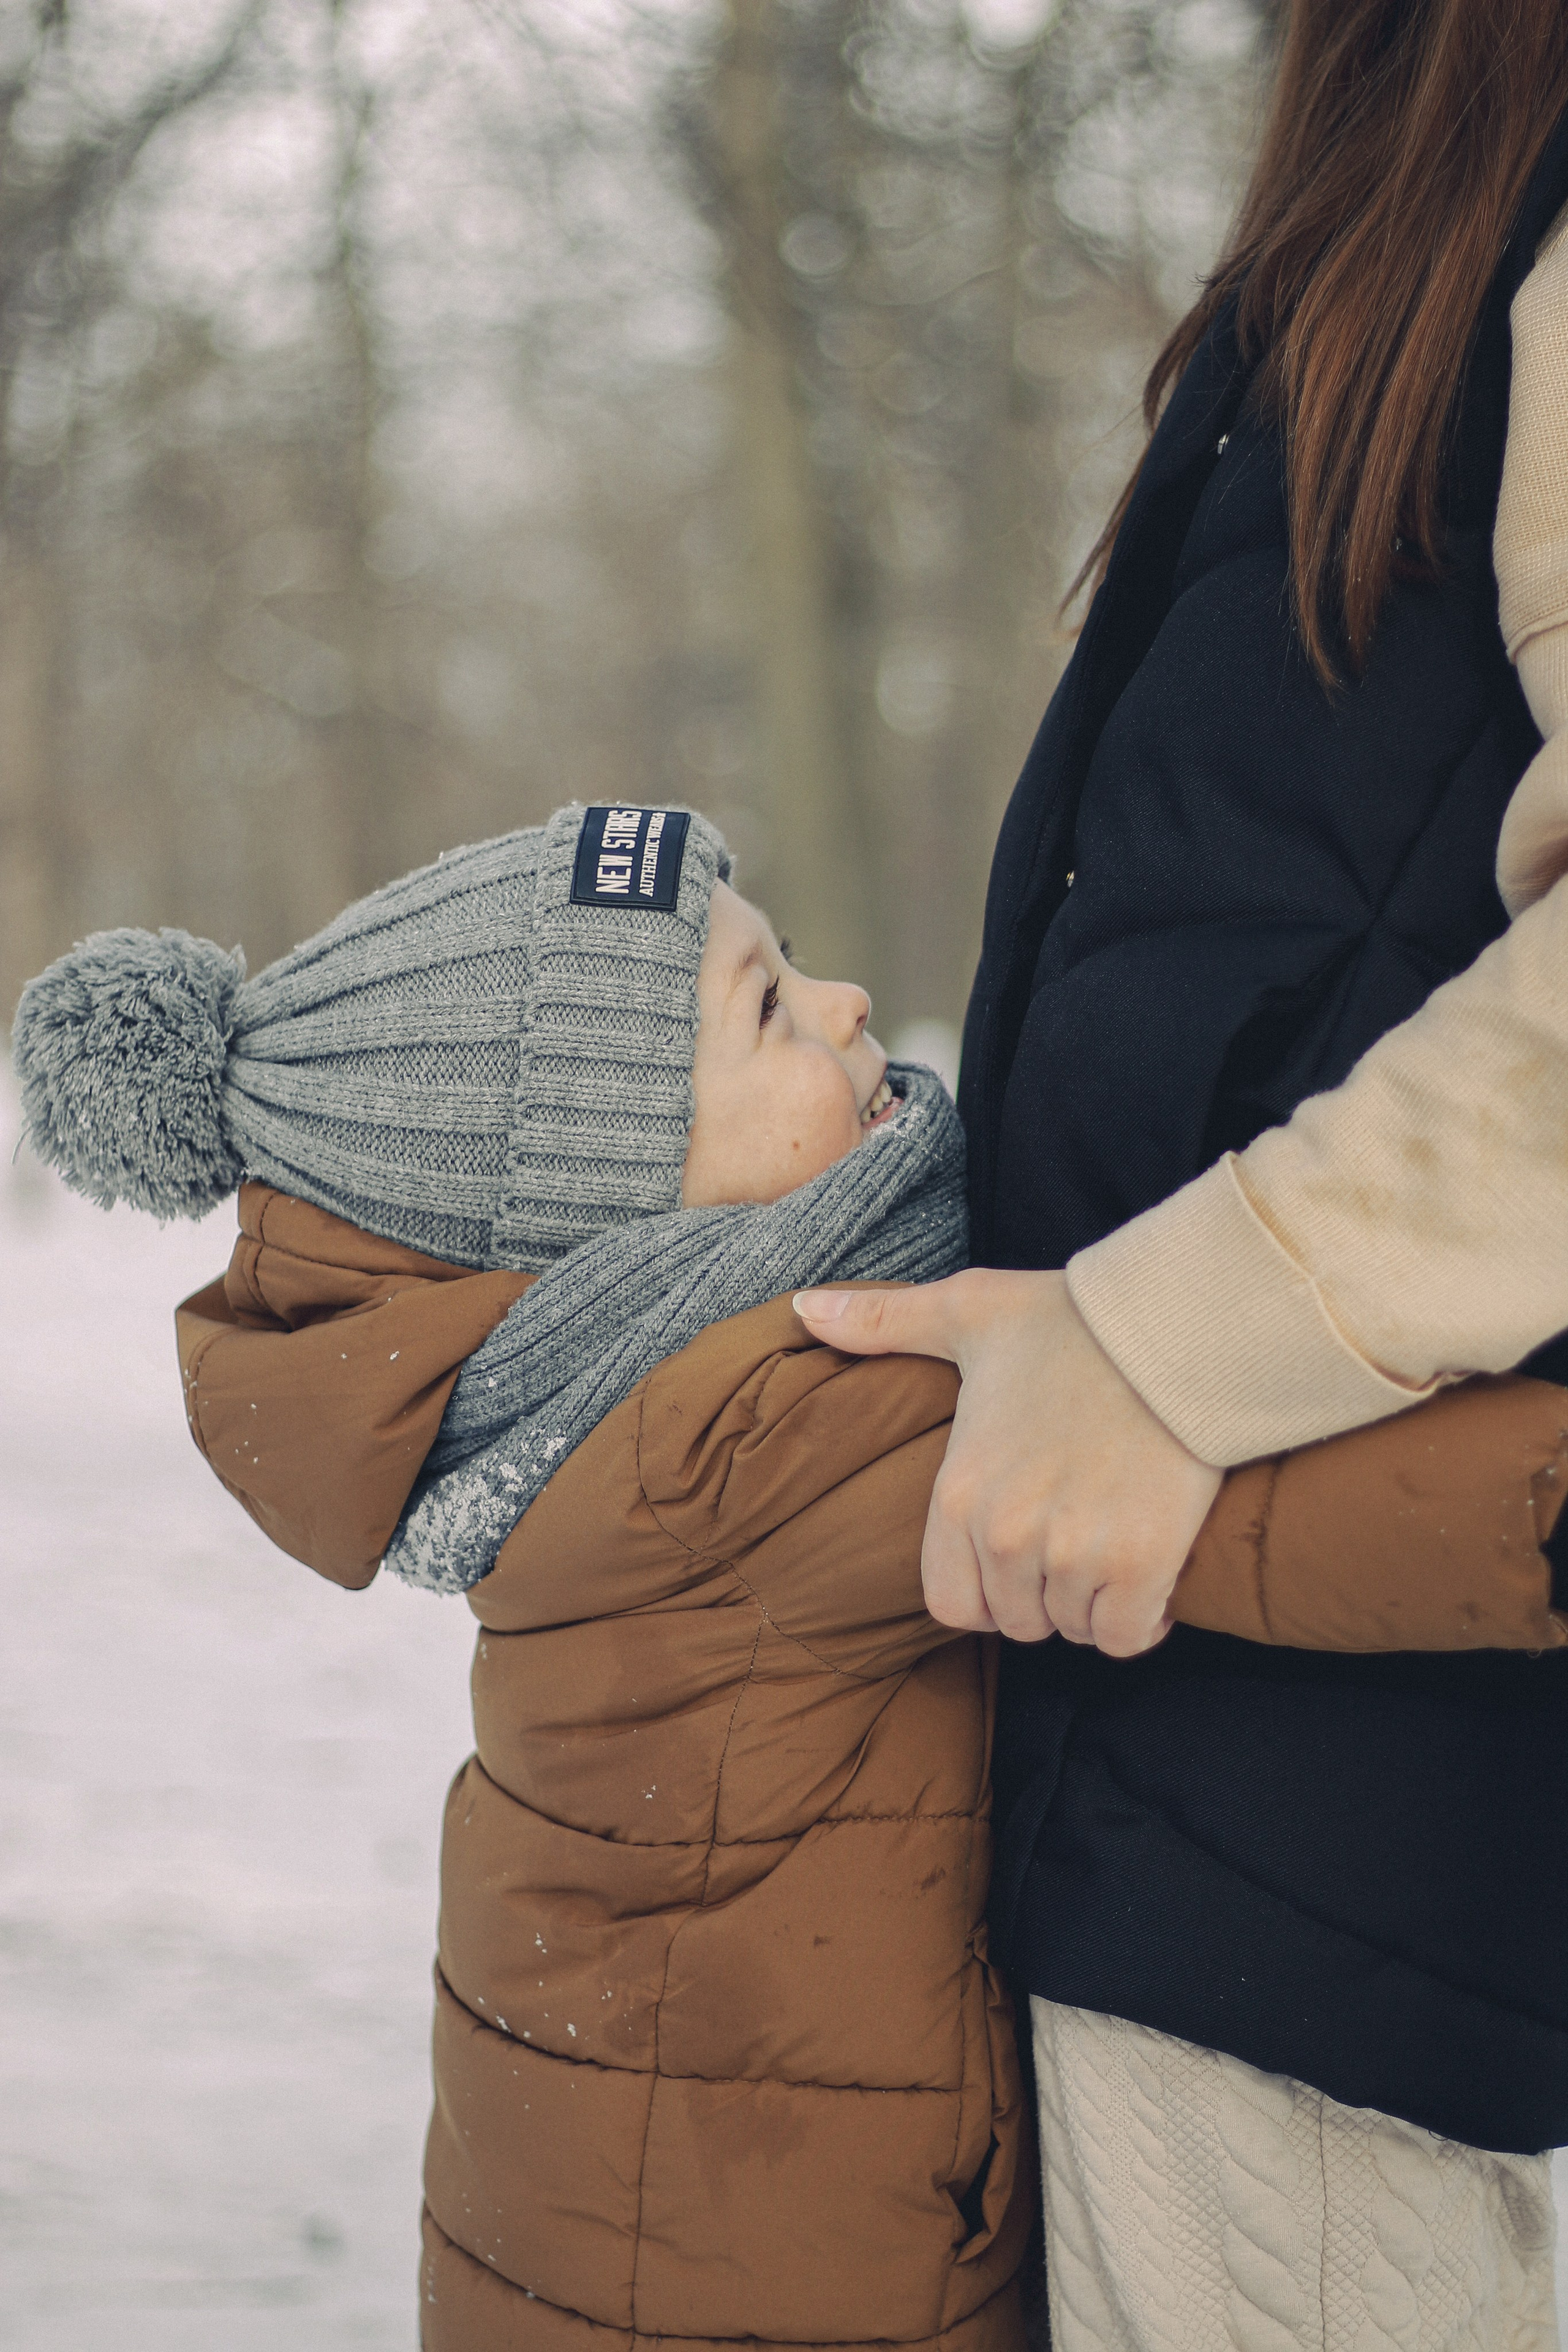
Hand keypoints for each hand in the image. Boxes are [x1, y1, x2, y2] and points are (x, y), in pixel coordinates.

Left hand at [792, 1269, 1221, 1654]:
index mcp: (958, 1492)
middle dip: (1043, 1596)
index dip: (986, 1592)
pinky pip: (1127, 1635)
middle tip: (1074, 1542)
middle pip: (1018, 1621)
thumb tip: (804, 1308)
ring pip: (1073, 1629)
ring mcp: (1074, 1554)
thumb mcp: (966, 1310)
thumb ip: (882, 1322)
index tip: (1018, 1557)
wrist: (1175, 1324)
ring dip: (1093, 1603)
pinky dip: (1142, 1619)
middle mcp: (1007, 1534)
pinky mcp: (1142, 1564)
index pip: (951, 1604)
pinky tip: (1150, 1579)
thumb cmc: (1071, 1321)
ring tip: (1111, 1547)